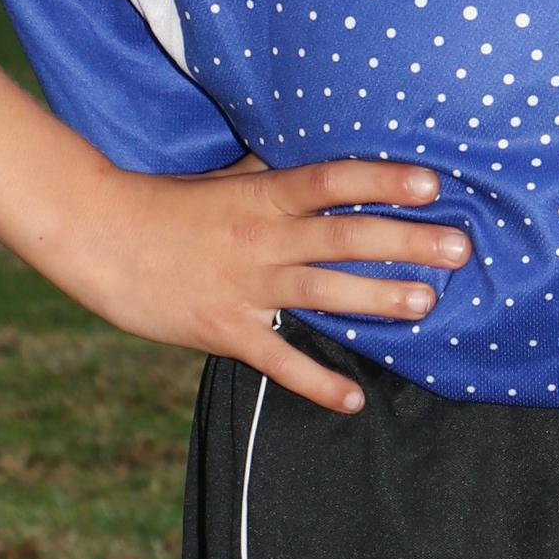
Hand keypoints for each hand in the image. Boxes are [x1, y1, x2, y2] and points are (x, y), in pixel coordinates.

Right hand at [88, 156, 466, 413]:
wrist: (99, 237)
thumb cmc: (167, 204)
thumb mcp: (224, 178)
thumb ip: (272, 173)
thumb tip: (318, 158)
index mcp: (263, 194)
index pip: (332, 181)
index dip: (383, 181)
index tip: (432, 183)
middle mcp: (262, 237)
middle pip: (343, 237)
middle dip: (404, 242)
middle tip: (459, 248)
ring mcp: (244, 284)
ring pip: (322, 293)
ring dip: (377, 300)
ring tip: (427, 305)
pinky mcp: (224, 328)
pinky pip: (278, 358)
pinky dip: (316, 382)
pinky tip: (353, 400)